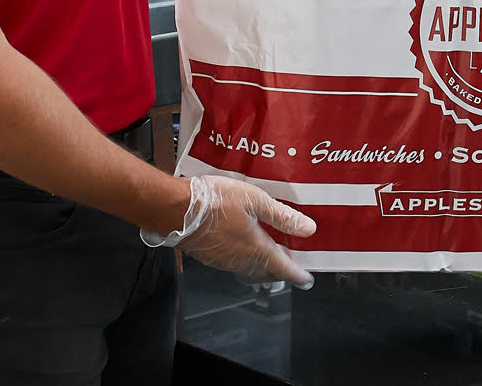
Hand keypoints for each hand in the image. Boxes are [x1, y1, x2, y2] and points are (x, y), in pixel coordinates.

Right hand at [155, 175, 316, 286]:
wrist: (174, 209)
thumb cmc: (213, 202)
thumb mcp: (255, 201)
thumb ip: (282, 216)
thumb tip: (307, 229)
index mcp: (256, 249)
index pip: (283, 269)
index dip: (298, 275)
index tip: (306, 279)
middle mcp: (240, 260)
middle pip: (267, 272)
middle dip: (281, 272)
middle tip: (291, 267)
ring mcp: (223, 261)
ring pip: (250, 270)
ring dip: (263, 266)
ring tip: (272, 256)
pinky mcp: (210, 256)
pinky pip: (235, 264)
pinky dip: (247, 260)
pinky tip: (245, 247)